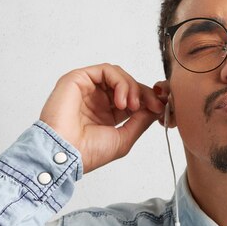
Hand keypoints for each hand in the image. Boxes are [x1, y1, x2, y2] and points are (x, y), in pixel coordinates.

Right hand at [39, 63, 164, 172]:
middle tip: (153, 105)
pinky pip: (106, 70)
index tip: (160, 108)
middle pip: (127, 84)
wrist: (65, 154)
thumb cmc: (88, 152)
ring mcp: (87, 88)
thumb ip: (141, 121)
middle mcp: (96, 99)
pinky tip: (122, 101)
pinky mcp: (78, 79)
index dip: (148, 99)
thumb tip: (156, 108)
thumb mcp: (124, 138)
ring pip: (118, 75)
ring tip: (131, 105)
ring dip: (132, 87)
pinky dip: (120, 82)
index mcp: (106, 114)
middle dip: (144, 92)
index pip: (132, 98)